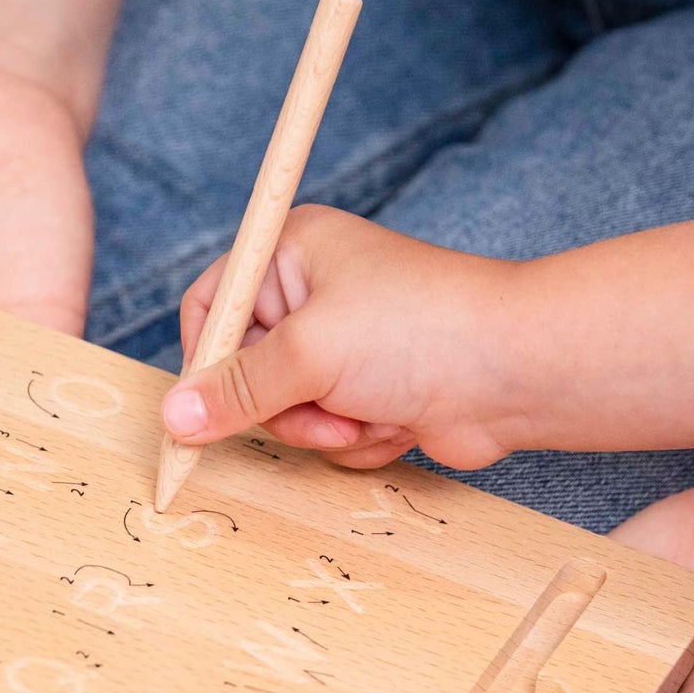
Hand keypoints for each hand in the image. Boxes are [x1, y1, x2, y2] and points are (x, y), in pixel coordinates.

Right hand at [160, 205, 525, 468]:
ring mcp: (342, 346)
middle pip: (244, 371)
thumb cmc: (421, 331)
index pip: (209, 306)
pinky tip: (397, 422)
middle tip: (320, 407)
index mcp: (291, 253)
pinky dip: (355, 438)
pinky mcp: (368, 391)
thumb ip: (234, 390)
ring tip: (369, 413)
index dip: (202, 360)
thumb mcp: (309, 354)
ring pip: (285, 412)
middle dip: (284, 405)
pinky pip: (326, 431)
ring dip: (323, 427)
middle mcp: (312, 295)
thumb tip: (173, 418)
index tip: (201, 410)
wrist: (520, 373)